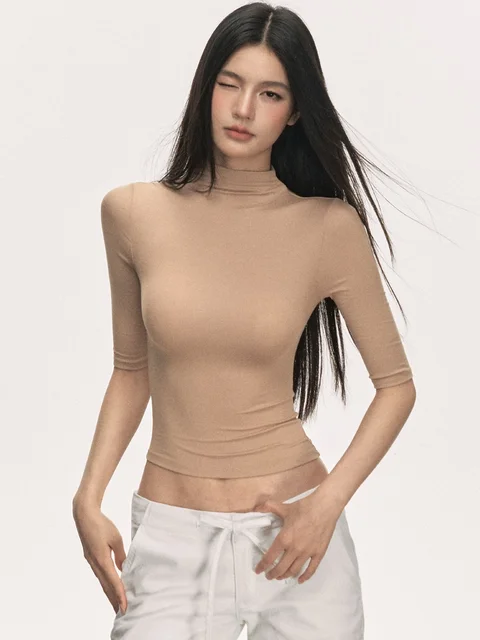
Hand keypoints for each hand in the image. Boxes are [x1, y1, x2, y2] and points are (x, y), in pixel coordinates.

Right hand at [72, 500, 128, 614]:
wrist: (84, 515)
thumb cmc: (101, 524)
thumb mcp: (116, 538)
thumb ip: (120, 554)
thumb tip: (123, 568)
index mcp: (101, 558)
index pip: (113, 580)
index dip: (119, 594)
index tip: (124, 606)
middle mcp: (95, 563)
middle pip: (106, 585)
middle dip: (114, 599)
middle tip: (121, 612)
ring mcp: (91, 561)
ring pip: (102, 581)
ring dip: (109, 593)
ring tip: (116, 604)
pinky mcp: (91, 558)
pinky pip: (100, 574)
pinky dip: (106, 583)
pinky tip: (110, 586)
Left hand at [252, 487, 342, 583]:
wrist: (324, 507)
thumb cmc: (304, 507)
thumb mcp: (283, 507)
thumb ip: (268, 507)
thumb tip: (256, 507)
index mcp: (284, 538)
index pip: (270, 557)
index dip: (262, 566)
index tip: (258, 570)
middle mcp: (294, 549)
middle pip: (281, 568)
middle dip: (273, 574)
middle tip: (269, 576)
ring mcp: (307, 553)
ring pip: (294, 570)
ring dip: (286, 575)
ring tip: (280, 577)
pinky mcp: (318, 553)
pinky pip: (311, 569)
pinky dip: (305, 577)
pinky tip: (300, 580)